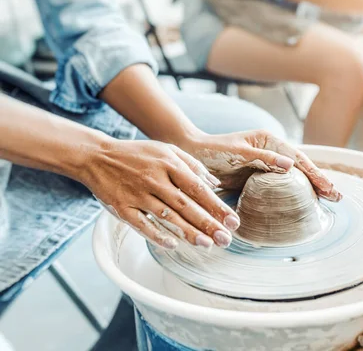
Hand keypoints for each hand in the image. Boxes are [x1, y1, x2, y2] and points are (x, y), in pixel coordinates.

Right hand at [80, 139, 240, 248]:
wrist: (97, 156)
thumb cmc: (138, 154)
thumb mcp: (167, 150)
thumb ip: (193, 165)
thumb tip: (216, 183)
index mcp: (169, 164)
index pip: (198, 189)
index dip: (217, 206)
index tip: (233, 221)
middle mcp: (155, 180)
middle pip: (186, 206)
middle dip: (208, 224)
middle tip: (226, 239)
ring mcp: (138, 195)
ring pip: (167, 217)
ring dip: (189, 232)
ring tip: (207, 244)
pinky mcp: (122, 208)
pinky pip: (142, 225)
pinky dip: (157, 235)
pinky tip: (174, 244)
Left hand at [183, 130, 342, 201]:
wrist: (190, 155)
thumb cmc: (212, 150)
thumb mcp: (238, 153)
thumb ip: (263, 158)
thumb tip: (291, 165)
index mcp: (268, 140)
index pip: (297, 158)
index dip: (314, 173)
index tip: (327, 187)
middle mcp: (271, 150)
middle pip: (301, 167)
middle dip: (319, 181)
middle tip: (337, 197)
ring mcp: (266, 164)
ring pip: (294, 176)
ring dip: (311, 187)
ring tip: (329, 200)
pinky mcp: (259, 176)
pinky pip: (282, 185)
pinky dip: (296, 192)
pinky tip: (305, 202)